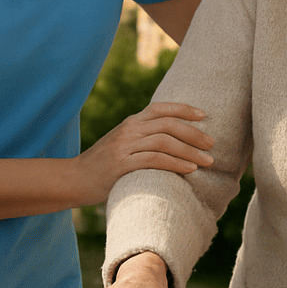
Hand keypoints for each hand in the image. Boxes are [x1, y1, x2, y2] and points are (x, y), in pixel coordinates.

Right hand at [74, 102, 213, 203]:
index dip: (184, 109)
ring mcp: (124, 146)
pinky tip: (190, 170)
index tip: (204, 115)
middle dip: (194, 134)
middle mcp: (129, 130)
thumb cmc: (104, 165)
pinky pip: (154, 160)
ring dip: (190, 151)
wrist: (74, 179)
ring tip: (207, 161)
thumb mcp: (123, 144)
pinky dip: (175, 164)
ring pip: (164, 142)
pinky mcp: (121, 165)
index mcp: (131, 122)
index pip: (161, 108)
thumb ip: (144, 137)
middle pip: (168, 124)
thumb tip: (175, 140)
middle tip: (212, 144)